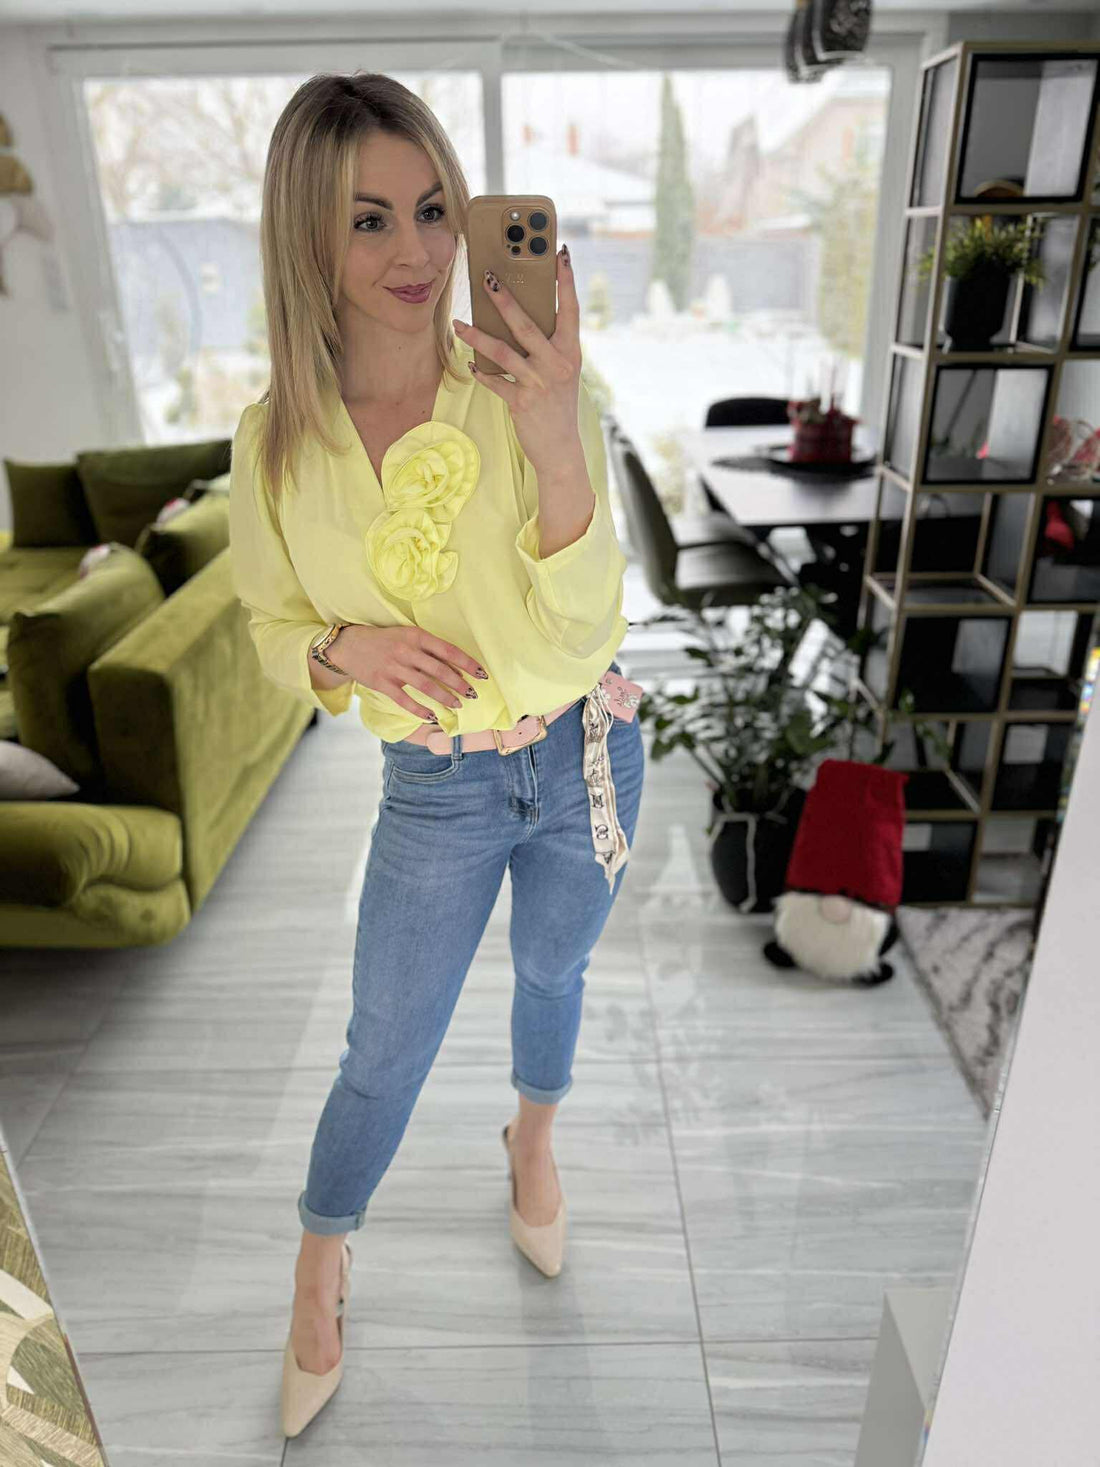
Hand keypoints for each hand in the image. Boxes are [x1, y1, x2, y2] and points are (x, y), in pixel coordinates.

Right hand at [333, 625, 487, 722]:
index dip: (467, 663)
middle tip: (472, 693)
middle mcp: (406, 650)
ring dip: (444, 697)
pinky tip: (432, 716)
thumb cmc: (383, 640)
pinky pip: (405, 700)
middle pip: (440, 670)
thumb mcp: (406, 634)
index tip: (482, 674)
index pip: (448, 650)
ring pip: (425, 686)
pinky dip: (420, 710)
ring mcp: (393, 667)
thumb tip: (455, 664)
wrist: (348, 645)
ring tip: (457, 704)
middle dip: (460, 684)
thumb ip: (427, 647)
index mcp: (415, 636)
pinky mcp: (382, 683)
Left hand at [452, 246, 580, 473]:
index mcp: (571, 352)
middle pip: (526, 325)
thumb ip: (548, 346)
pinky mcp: (521, 401)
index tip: (560, 253)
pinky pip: (494, 381)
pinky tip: (470, 364)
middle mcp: (557, 364)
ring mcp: (538, 383)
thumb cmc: (557, 404)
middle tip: (487, 278)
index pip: (570, 309)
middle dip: (504, 300)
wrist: (560, 447)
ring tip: (459, 324)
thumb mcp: (561, 371)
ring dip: (477, 336)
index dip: (566, 281)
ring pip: (502, 351)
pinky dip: (481, 373)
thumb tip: (517, 319)